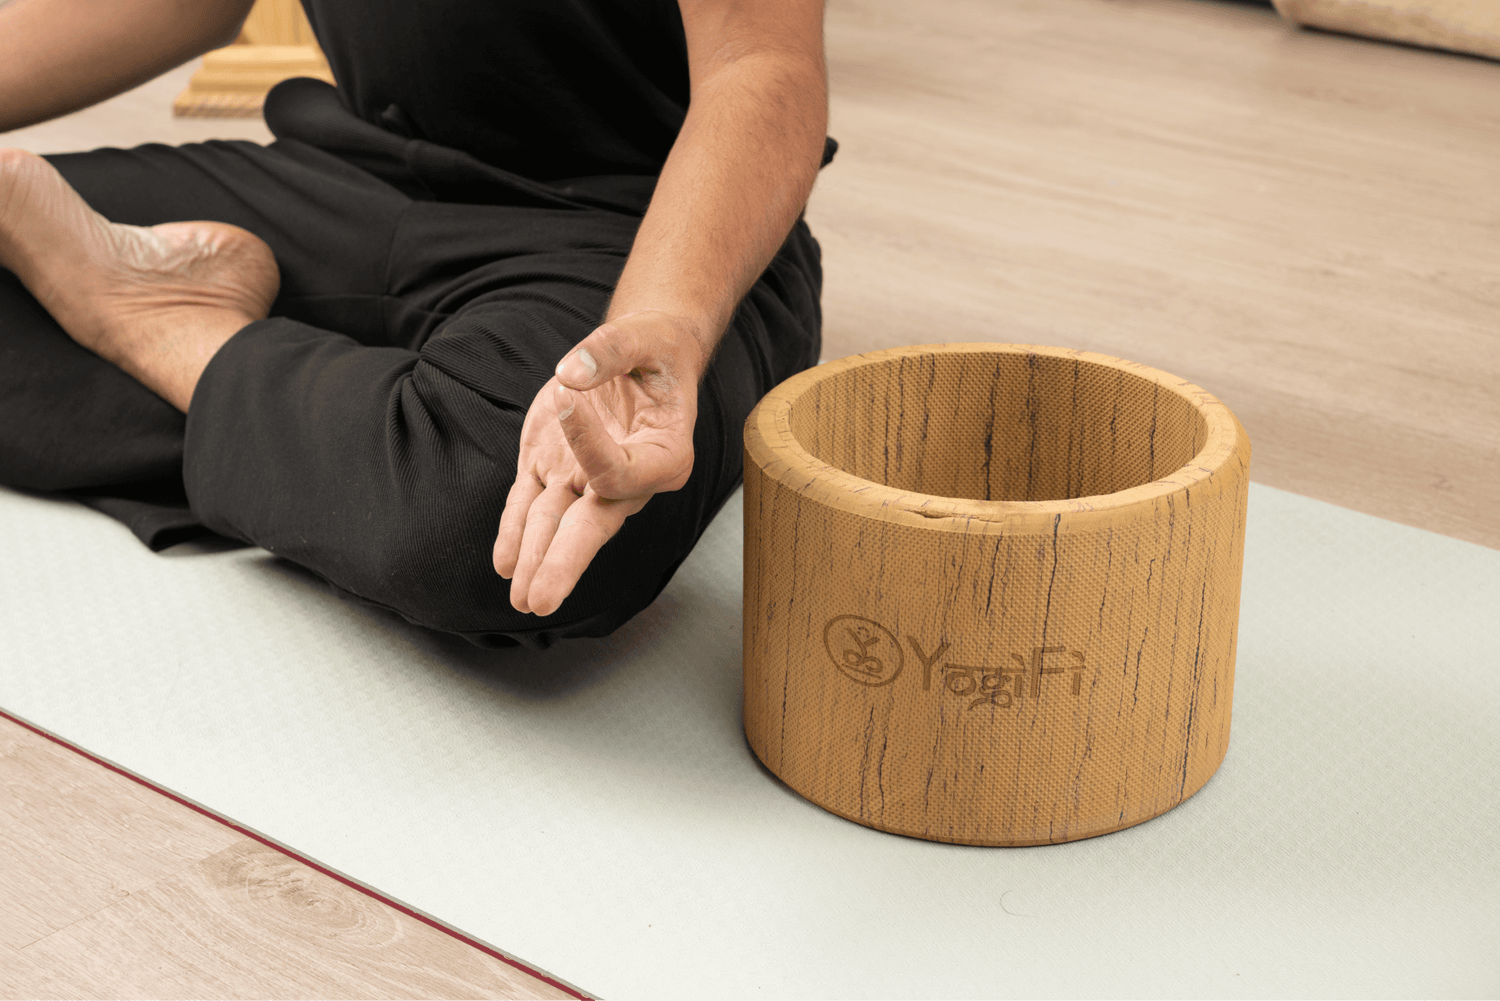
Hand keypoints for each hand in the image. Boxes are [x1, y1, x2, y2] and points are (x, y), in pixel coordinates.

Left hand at [493, 310, 708, 615]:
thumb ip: (610, 350)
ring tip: (520, 600)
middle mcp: (628, 480)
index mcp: (663, 454)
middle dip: (563, 563)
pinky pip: (530, 506)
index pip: (618, 471)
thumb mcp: (644, 338)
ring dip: (536, 561)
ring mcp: (588, 480)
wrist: (644, 357)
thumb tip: (571, 371)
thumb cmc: (655, 351)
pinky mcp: (554, 469)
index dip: (590, 445)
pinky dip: (515, 534)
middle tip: (542, 599)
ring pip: (557, 525)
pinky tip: (506, 566)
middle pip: (592, 527)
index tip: (568, 400)